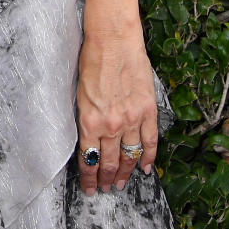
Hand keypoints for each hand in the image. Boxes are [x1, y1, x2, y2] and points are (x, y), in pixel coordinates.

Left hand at [75, 26, 157, 194]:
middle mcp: (111, 125)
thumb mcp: (78, 92)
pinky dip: (148, 158)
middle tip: (104, 188)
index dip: (88, 177)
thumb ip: (85, 117)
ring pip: (129, 156)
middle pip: (109, 162)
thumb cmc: (91, 59)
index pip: (88, 158)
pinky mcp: (148, 110)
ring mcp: (132, 119)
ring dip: (124, 173)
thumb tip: (87, 137)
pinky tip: (145, 169)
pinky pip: (150, 141)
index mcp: (89, 120)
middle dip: (105, 179)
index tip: (89, 188)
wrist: (113, 39)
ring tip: (120, 184)